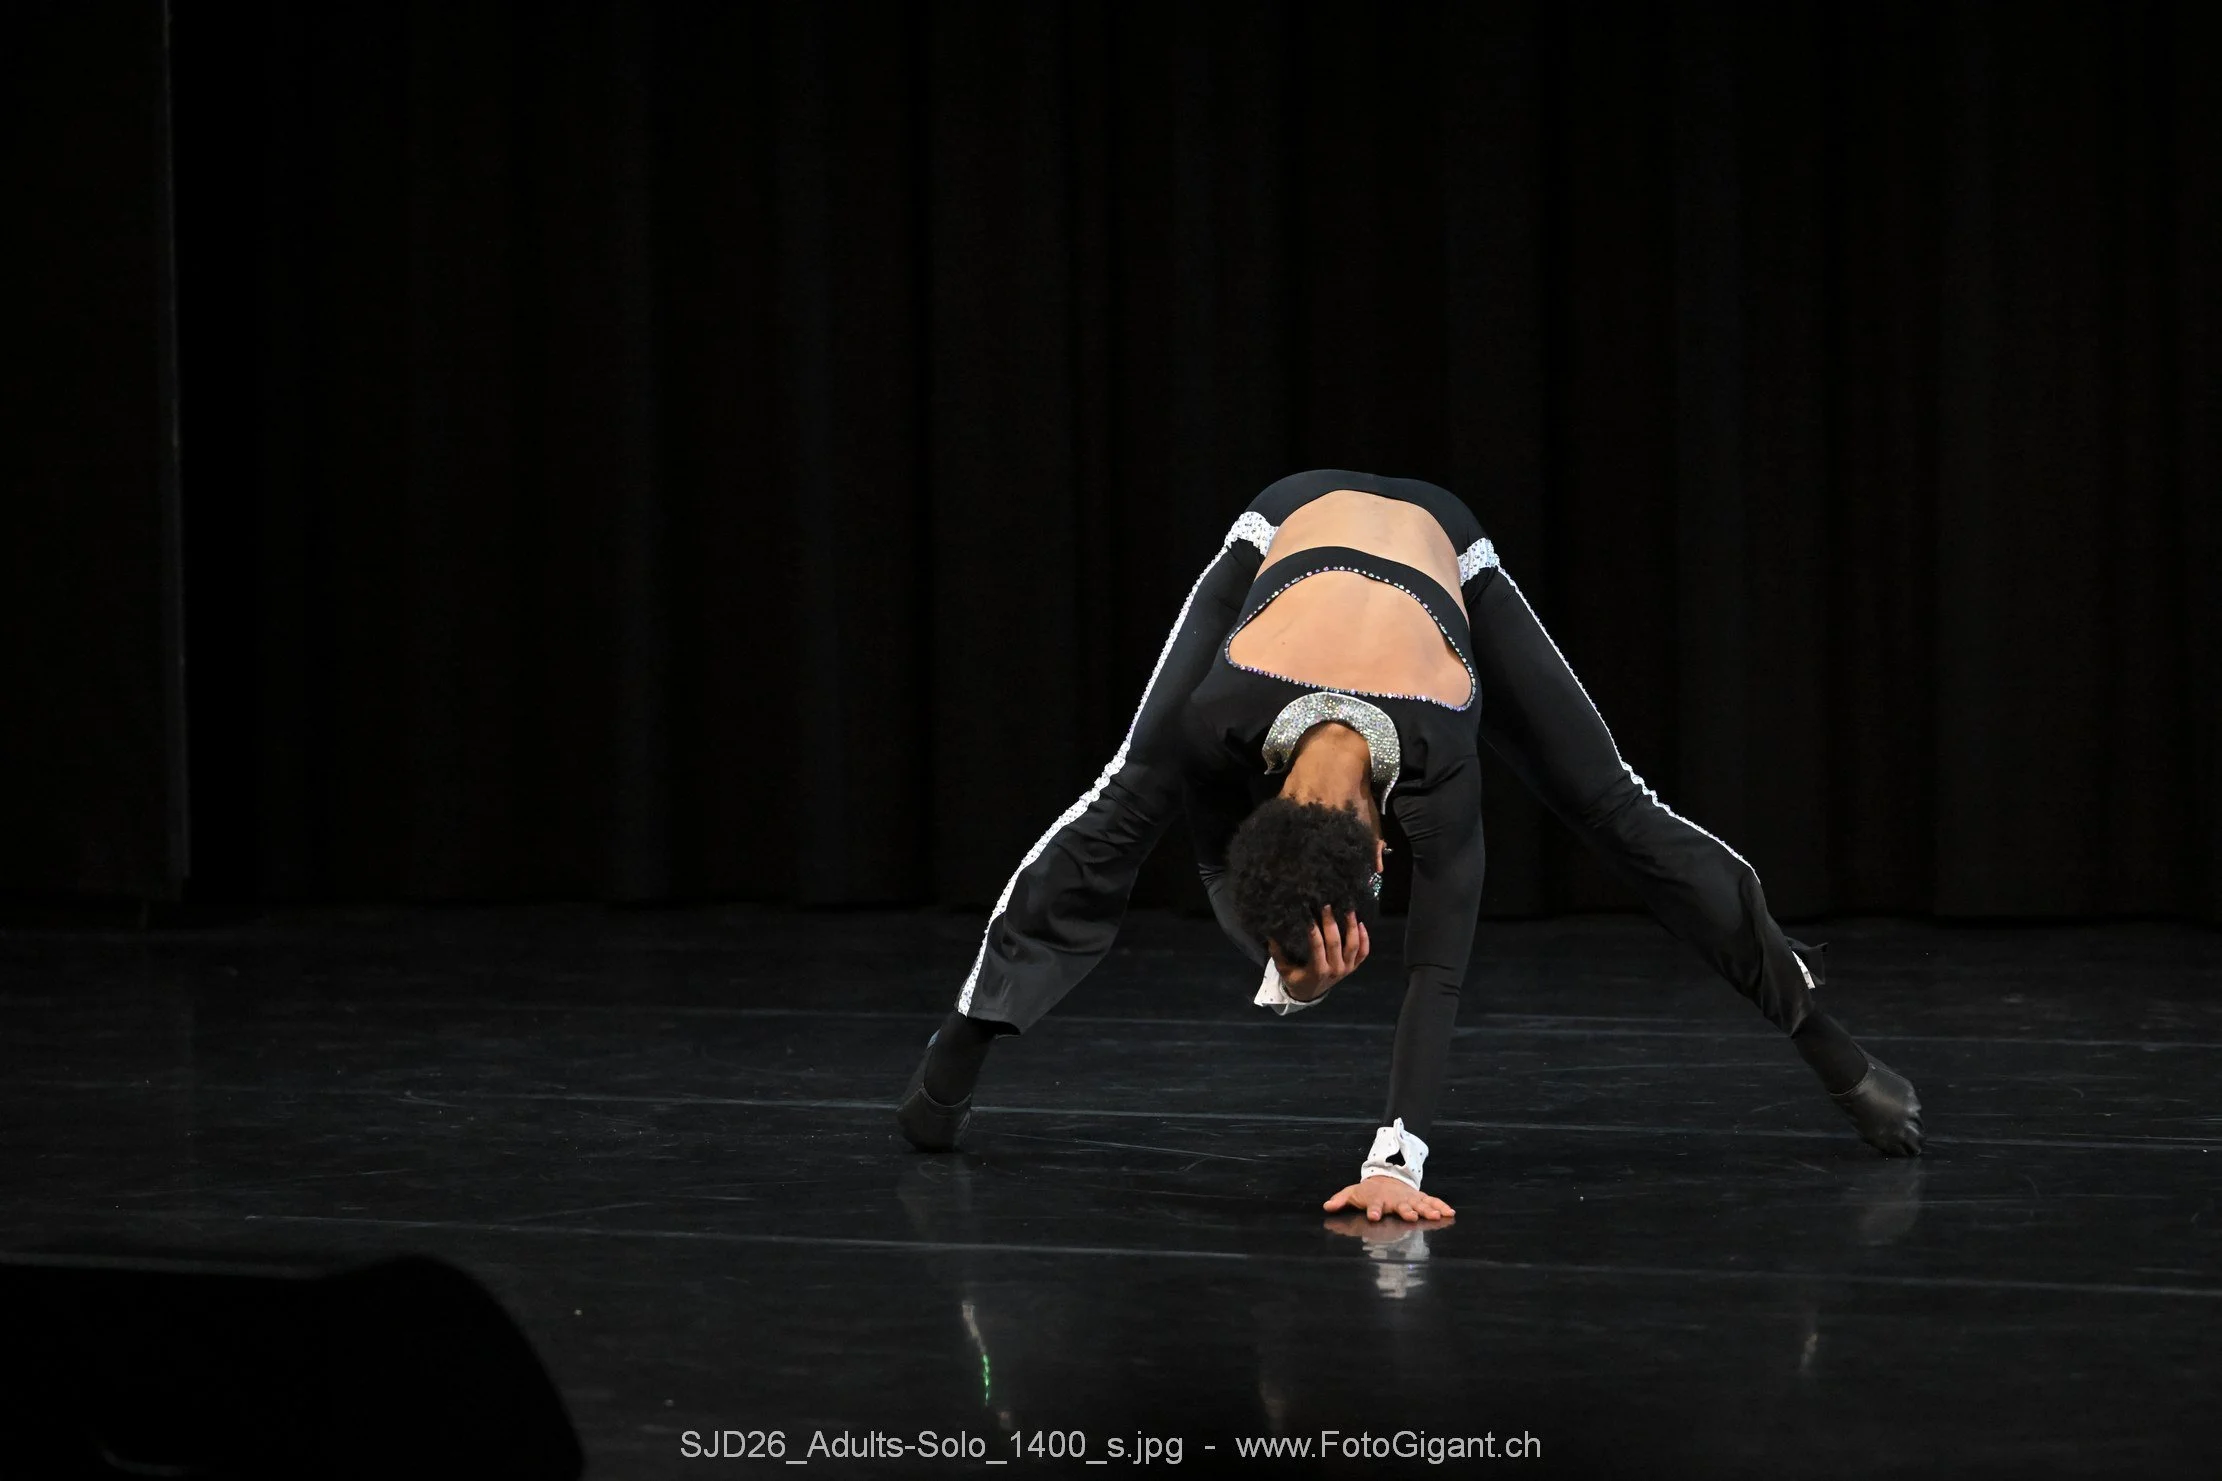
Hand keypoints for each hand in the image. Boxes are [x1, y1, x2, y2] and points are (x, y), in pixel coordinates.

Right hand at [1268, 906, 1368, 1001]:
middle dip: (1331, 923)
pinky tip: (1361, 924)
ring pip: (1353, 946)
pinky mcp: (1353, 967)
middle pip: (1336, 943)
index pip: (1317, 947)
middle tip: (1327, 906)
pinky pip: (1363, 953)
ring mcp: (1347, 969)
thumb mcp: (1284, 969)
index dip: (1314, 931)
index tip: (1310, 915)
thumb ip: (1278, 953)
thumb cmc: (1296, 979)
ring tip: (1349, 910)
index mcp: (1318, 971)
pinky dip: (1365, 939)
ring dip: (1352, 927)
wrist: (1310, 994)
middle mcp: (1335, 969)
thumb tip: (1270, 932)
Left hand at [1322, 1175, 1455, 1222]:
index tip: (1373, 1217)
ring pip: (1419, 1204)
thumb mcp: (1351, 1193)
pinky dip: (1440, 1206)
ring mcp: (1408, 1198)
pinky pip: (1431, 1201)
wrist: (1384, 1177)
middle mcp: (1395, 1199)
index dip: (1373, 1211)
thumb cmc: (1367, 1191)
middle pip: (1401, 1206)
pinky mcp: (1419, 1198)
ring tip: (1436, 1216)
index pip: (1374, 1205)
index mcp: (1377, 1200)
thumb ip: (1340, 1200)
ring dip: (1428, 1210)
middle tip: (1412, 1217)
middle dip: (1407, 1211)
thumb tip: (1327, 1206)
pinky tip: (1450, 1212)